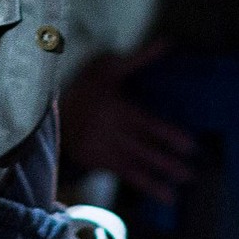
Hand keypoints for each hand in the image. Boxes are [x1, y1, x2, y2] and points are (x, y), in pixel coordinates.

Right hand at [61, 43, 195, 206]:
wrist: (47, 110)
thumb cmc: (86, 85)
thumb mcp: (108, 68)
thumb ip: (139, 59)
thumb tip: (167, 42)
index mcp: (115, 108)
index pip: (147, 124)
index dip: (169, 136)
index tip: (191, 145)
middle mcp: (109, 131)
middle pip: (142, 149)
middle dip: (166, 163)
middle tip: (191, 174)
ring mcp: (101, 148)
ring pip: (132, 166)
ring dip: (155, 181)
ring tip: (175, 195)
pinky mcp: (95, 160)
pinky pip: (122, 174)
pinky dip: (141, 184)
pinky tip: (160, 193)